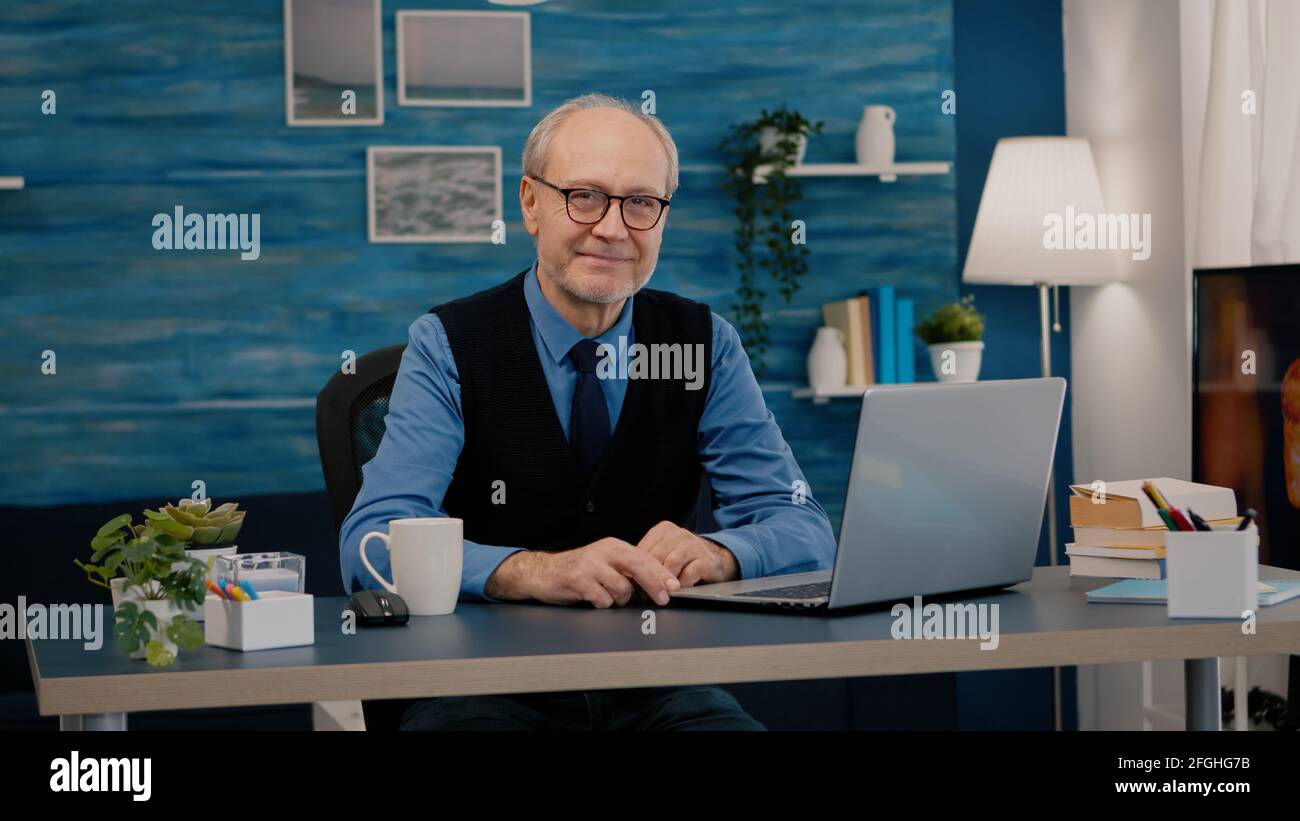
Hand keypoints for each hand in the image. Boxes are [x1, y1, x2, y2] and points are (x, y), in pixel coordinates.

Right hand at [485, 538, 680, 607]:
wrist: (542, 572)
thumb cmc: (577, 571)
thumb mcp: (604, 564)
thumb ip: (627, 570)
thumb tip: (656, 586)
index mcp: (613, 546)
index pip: (644, 558)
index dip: (661, 574)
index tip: (674, 588)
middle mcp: (603, 552)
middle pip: (638, 566)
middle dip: (654, 585)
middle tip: (663, 600)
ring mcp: (590, 565)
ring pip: (621, 587)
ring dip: (620, 599)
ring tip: (608, 597)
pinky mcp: (578, 580)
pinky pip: (602, 599)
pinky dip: (603, 604)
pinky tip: (594, 599)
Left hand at [635, 521, 738, 587]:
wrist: (716, 559)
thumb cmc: (684, 560)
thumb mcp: (664, 554)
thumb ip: (648, 562)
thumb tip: (627, 580)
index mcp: (663, 531)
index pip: (643, 550)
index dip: (636, 570)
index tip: (633, 585)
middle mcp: (678, 534)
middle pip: (655, 557)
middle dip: (649, 578)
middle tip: (645, 594)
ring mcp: (693, 545)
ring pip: (671, 563)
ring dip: (665, 581)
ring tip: (662, 593)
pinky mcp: (706, 560)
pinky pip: (689, 573)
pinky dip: (682, 584)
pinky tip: (680, 589)